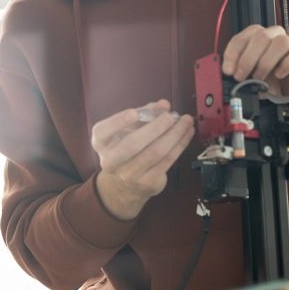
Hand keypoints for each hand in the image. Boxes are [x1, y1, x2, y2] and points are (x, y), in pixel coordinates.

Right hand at [91, 99, 195, 220]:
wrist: (125, 184)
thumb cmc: (126, 148)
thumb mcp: (129, 128)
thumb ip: (144, 113)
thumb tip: (163, 105)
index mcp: (101, 143)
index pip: (103, 132)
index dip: (119, 122)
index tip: (135, 112)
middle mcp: (110, 161)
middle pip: (132, 144)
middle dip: (155, 127)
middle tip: (171, 116)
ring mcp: (129, 174)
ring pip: (155, 152)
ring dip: (174, 134)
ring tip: (186, 121)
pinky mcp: (148, 182)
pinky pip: (167, 160)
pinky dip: (180, 144)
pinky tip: (187, 133)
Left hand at [222, 25, 288, 110]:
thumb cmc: (270, 76)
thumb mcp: (251, 75)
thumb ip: (240, 73)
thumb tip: (228, 78)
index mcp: (257, 36)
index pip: (242, 37)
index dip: (232, 54)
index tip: (228, 70)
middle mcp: (273, 35)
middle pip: (260, 37)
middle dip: (247, 59)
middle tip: (241, 76)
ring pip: (279, 43)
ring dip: (265, 62)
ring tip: (258, 77)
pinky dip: (286, 64)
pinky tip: (279, 75)